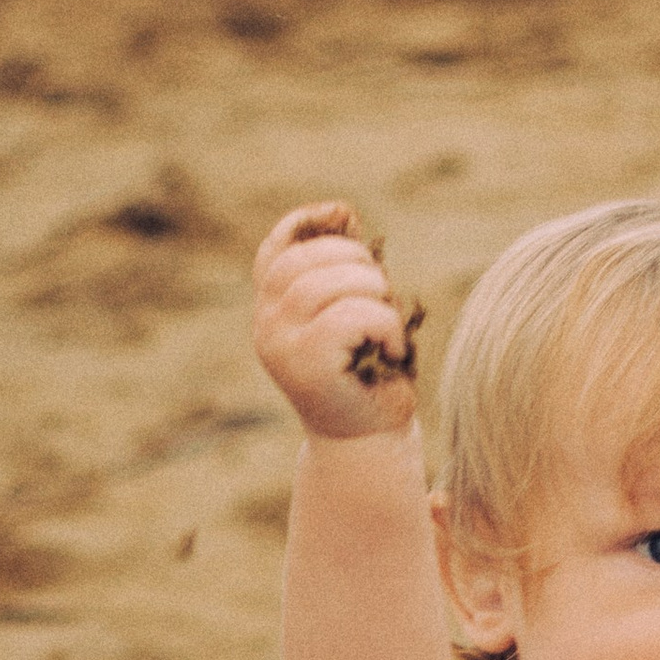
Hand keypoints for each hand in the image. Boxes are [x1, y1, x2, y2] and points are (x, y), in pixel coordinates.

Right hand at [252, 202, 422, 437]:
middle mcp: (266, 325)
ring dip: (375, 294)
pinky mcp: (305, 363)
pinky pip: (350, 315)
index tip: (347, 216)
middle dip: (358, 263)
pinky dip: (384, 325)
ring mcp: (279, 345)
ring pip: (328, 284)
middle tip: (385, 298)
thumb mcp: (352, 315)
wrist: (368, 444)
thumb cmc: (368, 378)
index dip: (308, 222)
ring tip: (390, 327)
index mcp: (272, 309)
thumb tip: (344, 214)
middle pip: (305, 259)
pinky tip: (394, 350)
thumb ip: (341, 272)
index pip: (275, 250)